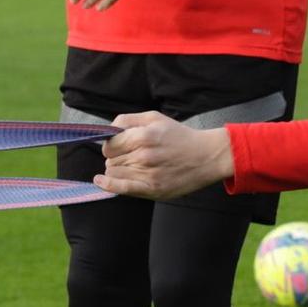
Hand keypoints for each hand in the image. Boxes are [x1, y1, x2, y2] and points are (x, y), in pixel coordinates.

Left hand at [94, 112, 234, 199]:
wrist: (206, 156)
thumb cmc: (180, 136)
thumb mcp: (155, 117)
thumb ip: (128, 120)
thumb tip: (108, 129)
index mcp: (143, 136)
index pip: (109, 144)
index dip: (112, 145)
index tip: (119, 146)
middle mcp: (143, 155)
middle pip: (110, 159)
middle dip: (117, 157)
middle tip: (133, 155)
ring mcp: (147, 174)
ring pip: (114, 173)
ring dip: (118, 169)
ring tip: (134, 166)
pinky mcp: (152, 189)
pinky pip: (122, 188)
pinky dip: (108, 184)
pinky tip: (100, 181)